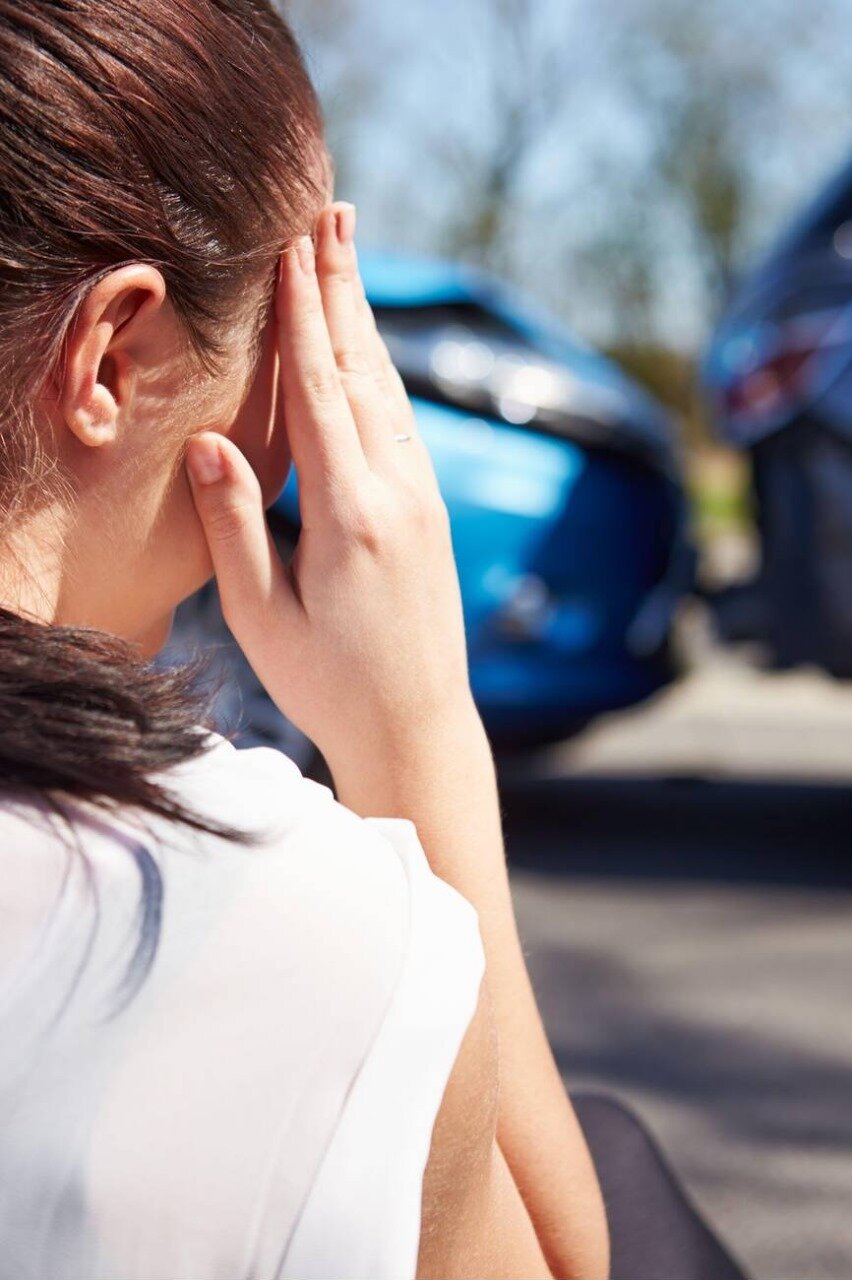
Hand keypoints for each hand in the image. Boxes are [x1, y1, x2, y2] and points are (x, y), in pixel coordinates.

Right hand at [184, 203, 476, 776]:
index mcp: (353, 517)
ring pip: (390, 391)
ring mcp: (424, 500)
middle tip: (333, 214)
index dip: (303, 317)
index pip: (321, 394)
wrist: (417, 725)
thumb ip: (235, 523)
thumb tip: (209, 439)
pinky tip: (368, 348)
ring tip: (348, 257)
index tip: (294, 249)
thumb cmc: (328, 683)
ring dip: (364, 320)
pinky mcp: (431, 512)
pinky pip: (402, 422)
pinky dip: (379, 371)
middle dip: (343, 289)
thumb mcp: (261, 616)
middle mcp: (400, 494)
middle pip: (365, 371)